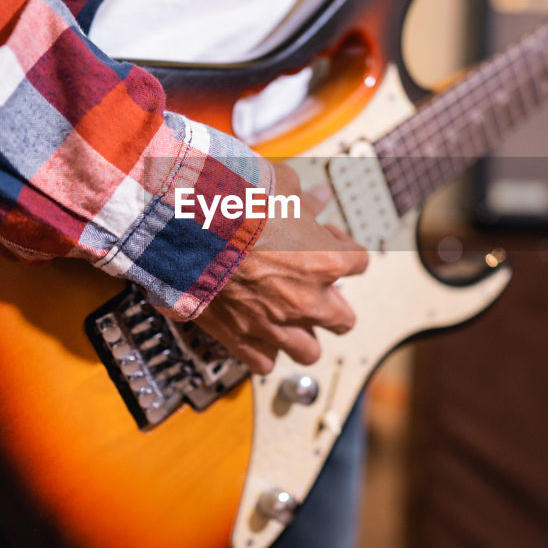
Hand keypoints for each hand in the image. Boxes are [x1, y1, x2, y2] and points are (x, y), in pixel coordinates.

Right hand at [191, 164, 368, 373]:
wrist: (187, 226)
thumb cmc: (234, 202)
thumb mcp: (279, 185)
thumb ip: (303, 198)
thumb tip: (316, 197)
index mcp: (326, 260)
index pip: (359, 262)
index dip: (343, 247)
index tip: (325, 238)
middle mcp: (307, 299)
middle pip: (344, 318)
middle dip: (333, 302)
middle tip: (316, 286)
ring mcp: (276, 325)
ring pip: (309, 352)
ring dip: (304, 335)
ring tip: (290, 318)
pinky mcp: (242, 339)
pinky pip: (265, 363)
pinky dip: (263, 351)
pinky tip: (256, 332)